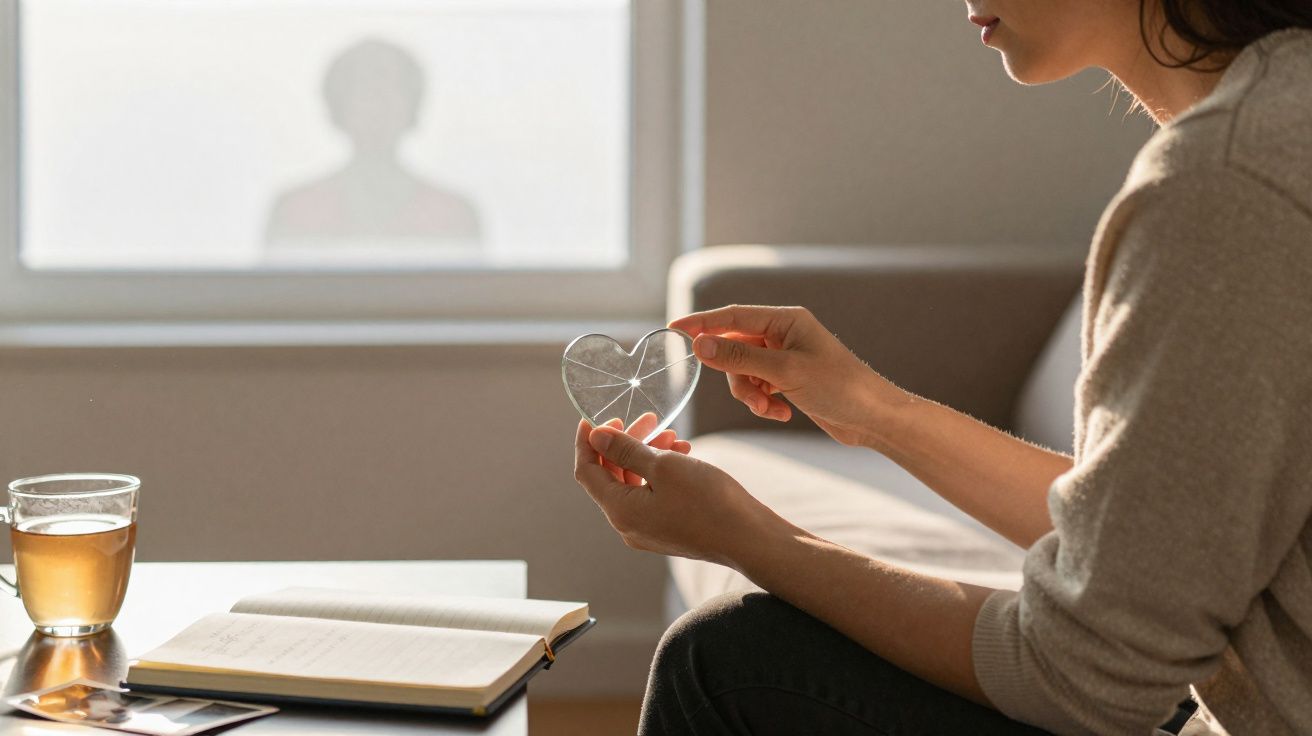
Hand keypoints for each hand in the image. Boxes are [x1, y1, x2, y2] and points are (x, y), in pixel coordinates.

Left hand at [572, 419, 779, 564]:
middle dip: (627, 443)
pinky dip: (662, 472)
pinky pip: (653, 494)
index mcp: (620, 510)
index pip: (586, 472)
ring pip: (636, 483)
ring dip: (649, 454)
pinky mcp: (667, 529)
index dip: (587, 442)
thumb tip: (596, 437)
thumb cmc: (709, 501)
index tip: (594, 418)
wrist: (749, 538)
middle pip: (612, 476)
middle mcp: (628, 525)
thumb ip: (625, 450)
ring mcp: (648, 530)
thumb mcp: (664, 466)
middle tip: (649, 418)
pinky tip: (684, 455)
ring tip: (675, 436)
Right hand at [669, 305, 897, 445]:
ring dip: (750, 394)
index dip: (701, 322)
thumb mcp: (785, 372)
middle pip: (734, 347)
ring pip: (742, 371)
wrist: (873, 418)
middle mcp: (783, 334)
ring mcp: (784, 357)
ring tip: (770, 408)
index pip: (732, 316)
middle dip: (737, 376)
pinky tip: (782, 412)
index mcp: (785, 320)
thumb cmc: (840, 387)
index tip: (673, 328)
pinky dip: (763, 401)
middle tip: (751, 395)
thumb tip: (700, 344)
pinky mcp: (788, 379)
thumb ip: (740, 357)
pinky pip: (757, 386)